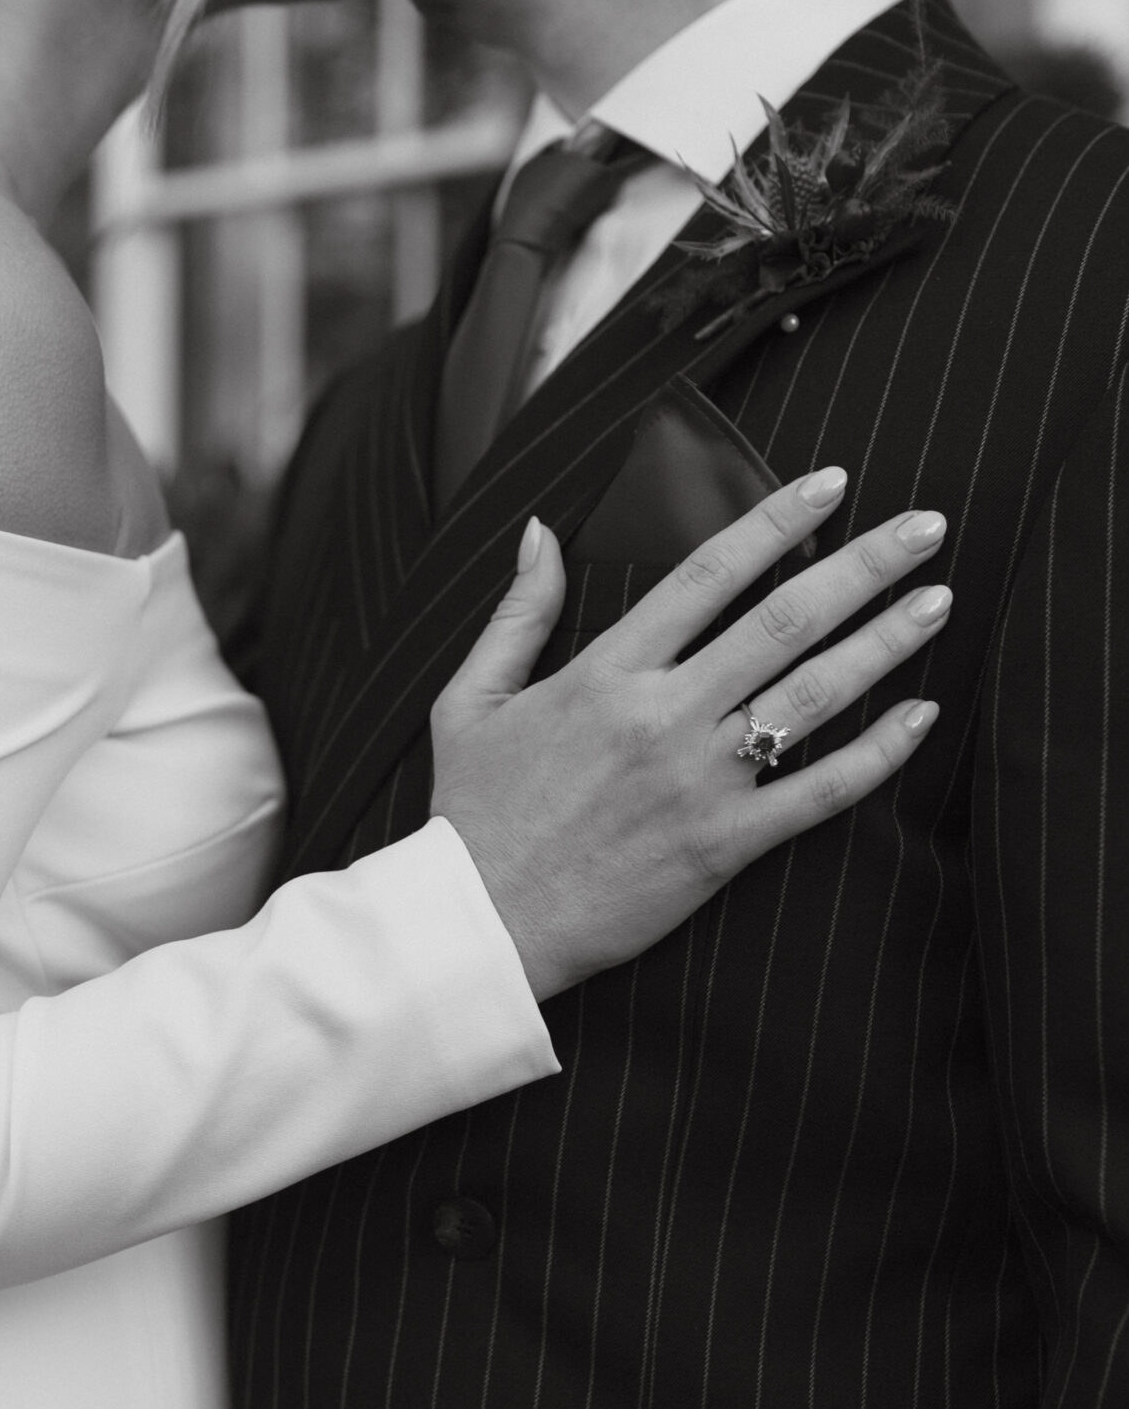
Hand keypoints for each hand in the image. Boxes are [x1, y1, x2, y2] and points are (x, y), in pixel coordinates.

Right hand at [431, 469, 950, 1000]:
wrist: (481, 924)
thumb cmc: (473, 812)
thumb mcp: (472, 698)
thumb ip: (517, 611)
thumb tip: (540, 530)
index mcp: (606, 673)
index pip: (709, 574)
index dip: (776, 522)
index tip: (831, 485)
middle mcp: (663, 716)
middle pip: (784, 622)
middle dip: (864, 567)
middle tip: (925, 528)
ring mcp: (699, 781)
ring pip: (813, 697)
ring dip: (884, 643)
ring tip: (937, 603)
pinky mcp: (723, 845)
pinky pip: (819, 793)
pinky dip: (878, 754)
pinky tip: (921, 716)